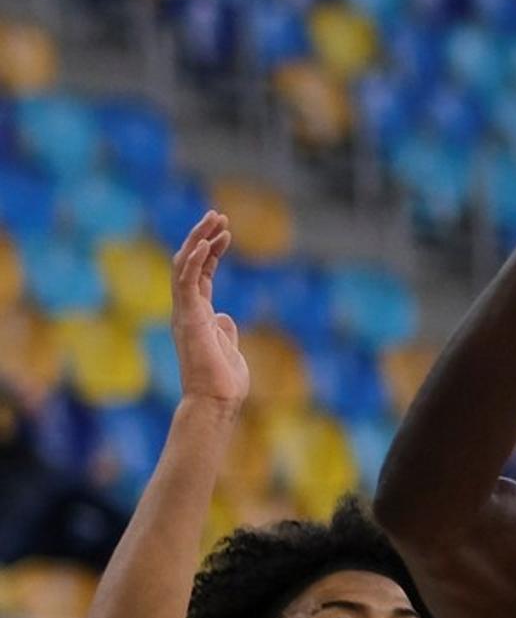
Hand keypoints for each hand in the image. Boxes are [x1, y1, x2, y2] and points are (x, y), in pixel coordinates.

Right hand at [171, 213, 248, 408]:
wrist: (215, 401)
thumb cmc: (222, 383)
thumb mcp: (229, 351)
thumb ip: (224, 332)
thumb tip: (225, 317)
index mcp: (198, 316)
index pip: (202, 275)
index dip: (211, 252)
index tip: (225, 233)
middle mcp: (187, 310)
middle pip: (190, 263)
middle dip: (202, 236)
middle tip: (218, 215)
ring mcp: (185, 312)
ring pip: (185, 265)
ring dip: (199, 239)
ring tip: (216, 218)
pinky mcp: (188, 316)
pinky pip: (187, 280)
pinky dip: (195, 258)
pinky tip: (207, 240)